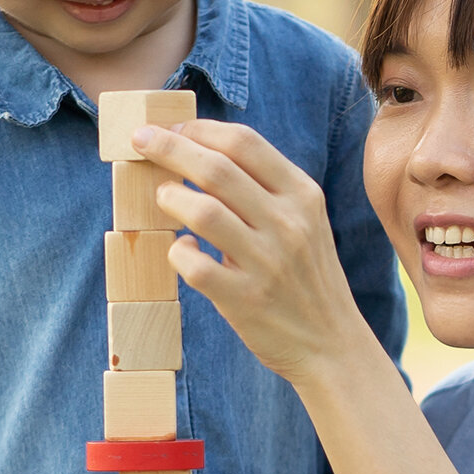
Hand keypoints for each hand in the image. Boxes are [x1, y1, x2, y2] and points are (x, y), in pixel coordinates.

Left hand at [130, 120, 383, 384]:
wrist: (332, 344)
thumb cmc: (306, 276)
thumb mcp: (305, 221)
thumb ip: (264, 188)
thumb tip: (200, 152)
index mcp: (303, 194)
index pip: (244, 142)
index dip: (199, 129)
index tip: (172, 128)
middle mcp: (288, 223)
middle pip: (216, 168)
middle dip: (169, 147)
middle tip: (141, 141)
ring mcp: (267, 262)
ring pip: (202, 212)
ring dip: (170, 198)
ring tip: (162, 198)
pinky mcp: (245, 299)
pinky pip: (194, 265)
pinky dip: (178, 253)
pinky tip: (182, 251)